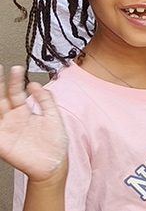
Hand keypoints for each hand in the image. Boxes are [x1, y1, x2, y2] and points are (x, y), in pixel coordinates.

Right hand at [0, 67, 66, 182]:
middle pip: (2, 98)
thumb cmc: (54, 142)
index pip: (16, 92)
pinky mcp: (2, 143)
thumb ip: (45, 99)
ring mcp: (6, 130)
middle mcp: (12, 119)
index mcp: (24, 111)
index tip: (15, 68)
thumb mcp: (53, 115)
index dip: (14, 80)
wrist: (54, 164)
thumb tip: (34, 84)